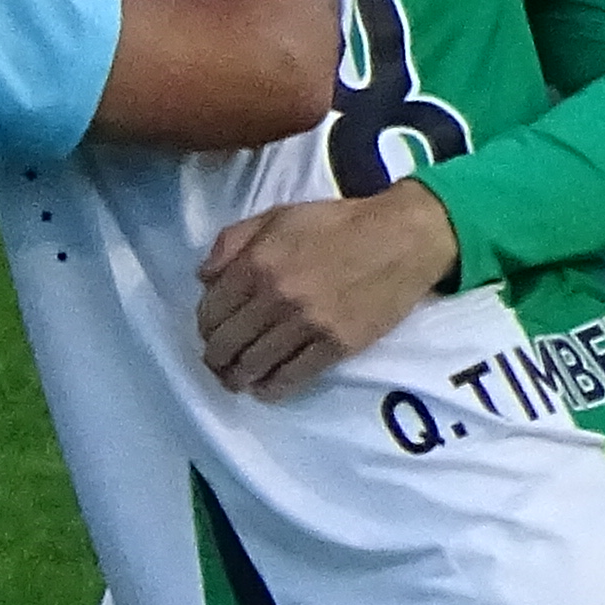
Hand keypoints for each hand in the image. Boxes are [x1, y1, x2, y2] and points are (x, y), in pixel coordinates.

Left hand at [197, 183, 457, 397]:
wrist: (401, 237)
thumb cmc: (338, 224)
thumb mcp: (278, 216)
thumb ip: (232, 241)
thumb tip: (203, 278)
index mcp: (258, 263)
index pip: (212, 311)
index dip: (205, 327)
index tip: (210, 334)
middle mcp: (277, 296)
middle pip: (227, 344)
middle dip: (216, 358)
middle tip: (219, 363)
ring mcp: (307, 324)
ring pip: (254, 365)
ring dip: (238, 378)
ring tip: (237, 380)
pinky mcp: (335, 345)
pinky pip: (292, 377)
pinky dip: (271, 388)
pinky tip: (265, 388)